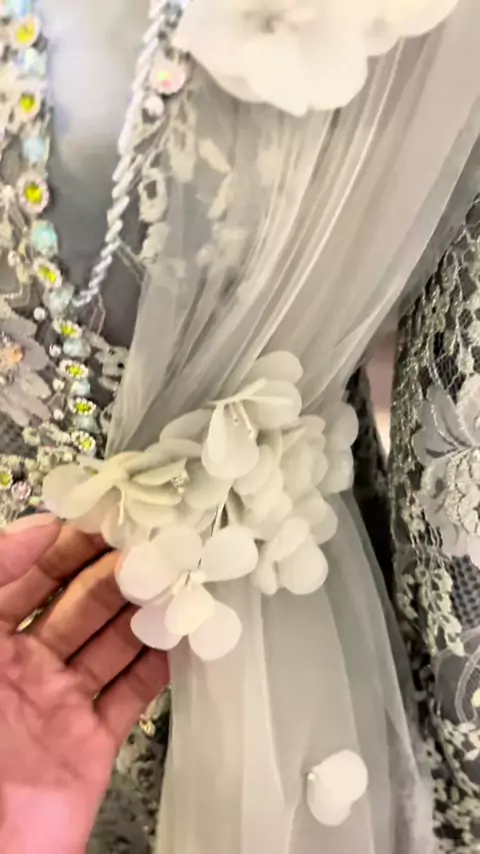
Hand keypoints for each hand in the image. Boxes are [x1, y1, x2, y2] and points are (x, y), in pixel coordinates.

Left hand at [0, 515, 167, 853]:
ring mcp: (61, 705)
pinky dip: (158, 666)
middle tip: (155, 546)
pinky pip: (131, 695)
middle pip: (79, 606)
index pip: (30, 578)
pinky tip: (179, 636)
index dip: (64, 546)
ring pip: (112, 644)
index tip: (105, 518)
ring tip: (178, 580)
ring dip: (143, 613)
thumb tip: (37, 525)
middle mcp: (25, 668)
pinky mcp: (92, 744)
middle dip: (116, 574)